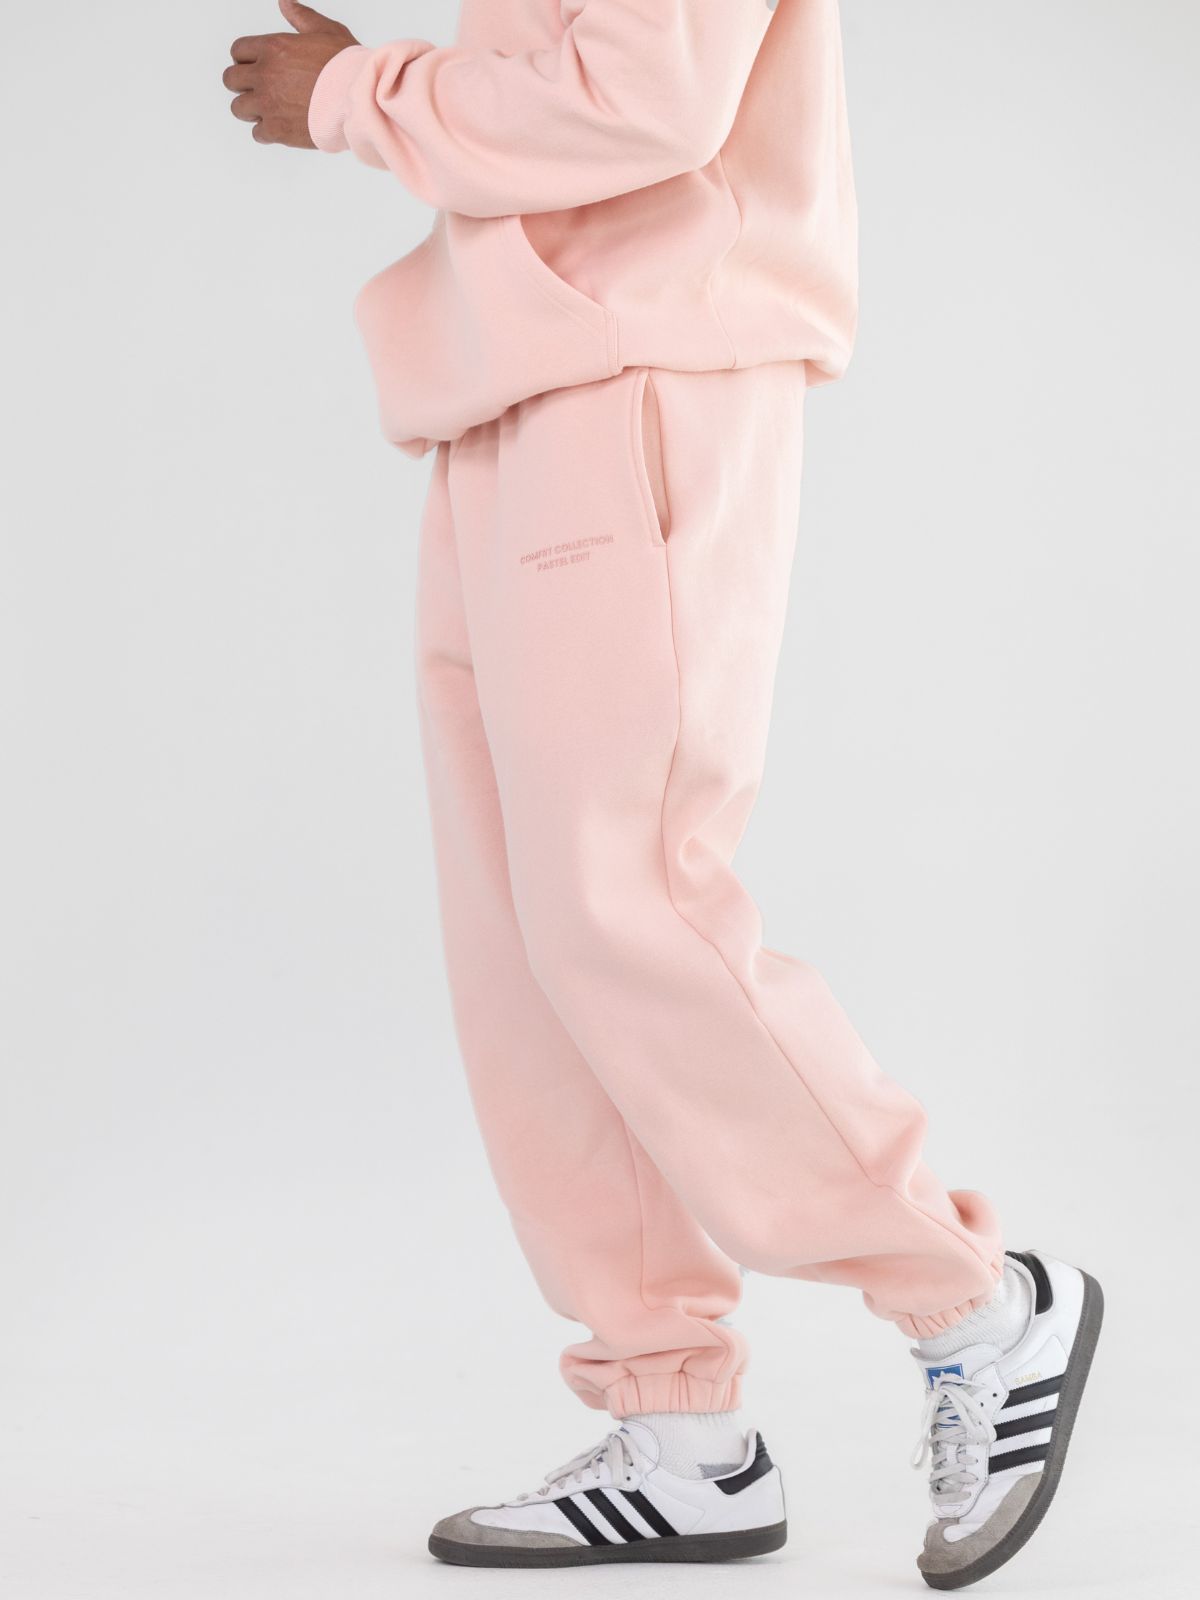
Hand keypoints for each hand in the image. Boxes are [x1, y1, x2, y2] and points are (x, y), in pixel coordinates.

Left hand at [225, 0, 358, 146]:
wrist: (358, 100)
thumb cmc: (346, 67)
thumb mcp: (325, 30)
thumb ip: (301, 17)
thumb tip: (286, 3)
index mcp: (273, 48)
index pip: (238, 51)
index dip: (244, 59)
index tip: (253, 67)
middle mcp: (265, 75)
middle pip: (231, 79)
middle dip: (242, 84)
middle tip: (258, 89)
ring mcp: (268, 104)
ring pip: (239, 108)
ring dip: (251, 109)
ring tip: (268, 110)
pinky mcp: (277, 130)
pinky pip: (257, 133)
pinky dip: (266, 132)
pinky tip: (279, 127)